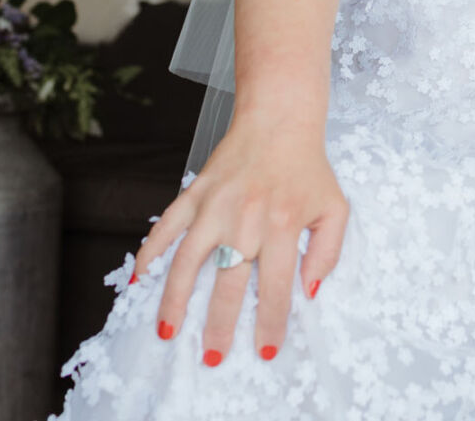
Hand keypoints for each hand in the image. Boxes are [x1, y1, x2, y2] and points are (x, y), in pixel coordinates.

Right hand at [135, 118, 347, 364]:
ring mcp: (215, 205)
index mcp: (284, 225)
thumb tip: (307, 292)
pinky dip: (149, 252)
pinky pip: (166, 226)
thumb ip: (328, 253)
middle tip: (213, 357)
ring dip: (175, 299)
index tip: (265, 351)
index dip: (270, 324)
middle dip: (220, 326)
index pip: (276, 288)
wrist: (280, 119)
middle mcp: (247, 218)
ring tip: (167, 332)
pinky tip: (140, 279)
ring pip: (187, 261)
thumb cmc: (309, 169)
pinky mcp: (195, 192)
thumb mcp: (335, 209)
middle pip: (228, 284)